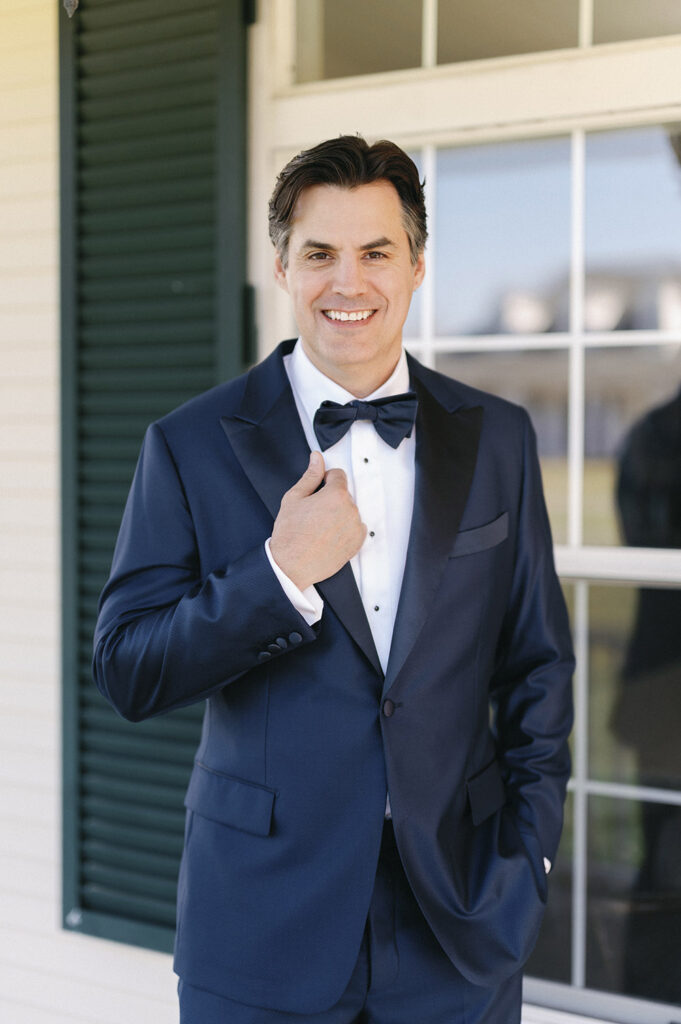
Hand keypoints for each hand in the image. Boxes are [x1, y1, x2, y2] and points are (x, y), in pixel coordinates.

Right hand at [270, 452, 366, 589]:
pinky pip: (356, 527)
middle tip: (313, 514)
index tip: (317, 492)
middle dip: (331, 499)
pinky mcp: (358, 542)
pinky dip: (345, 529)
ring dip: (339, 514)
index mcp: (336, 494)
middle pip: (344, 494)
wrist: (291, 565)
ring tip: (320, 528)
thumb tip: (317, 458)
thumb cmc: (290, 533)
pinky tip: (329, 536)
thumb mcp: (294, 498)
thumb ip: (310, 476)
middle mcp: (350, 509)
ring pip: (349, 511)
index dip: (325, 481)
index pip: (338, 475)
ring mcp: (356, 527)